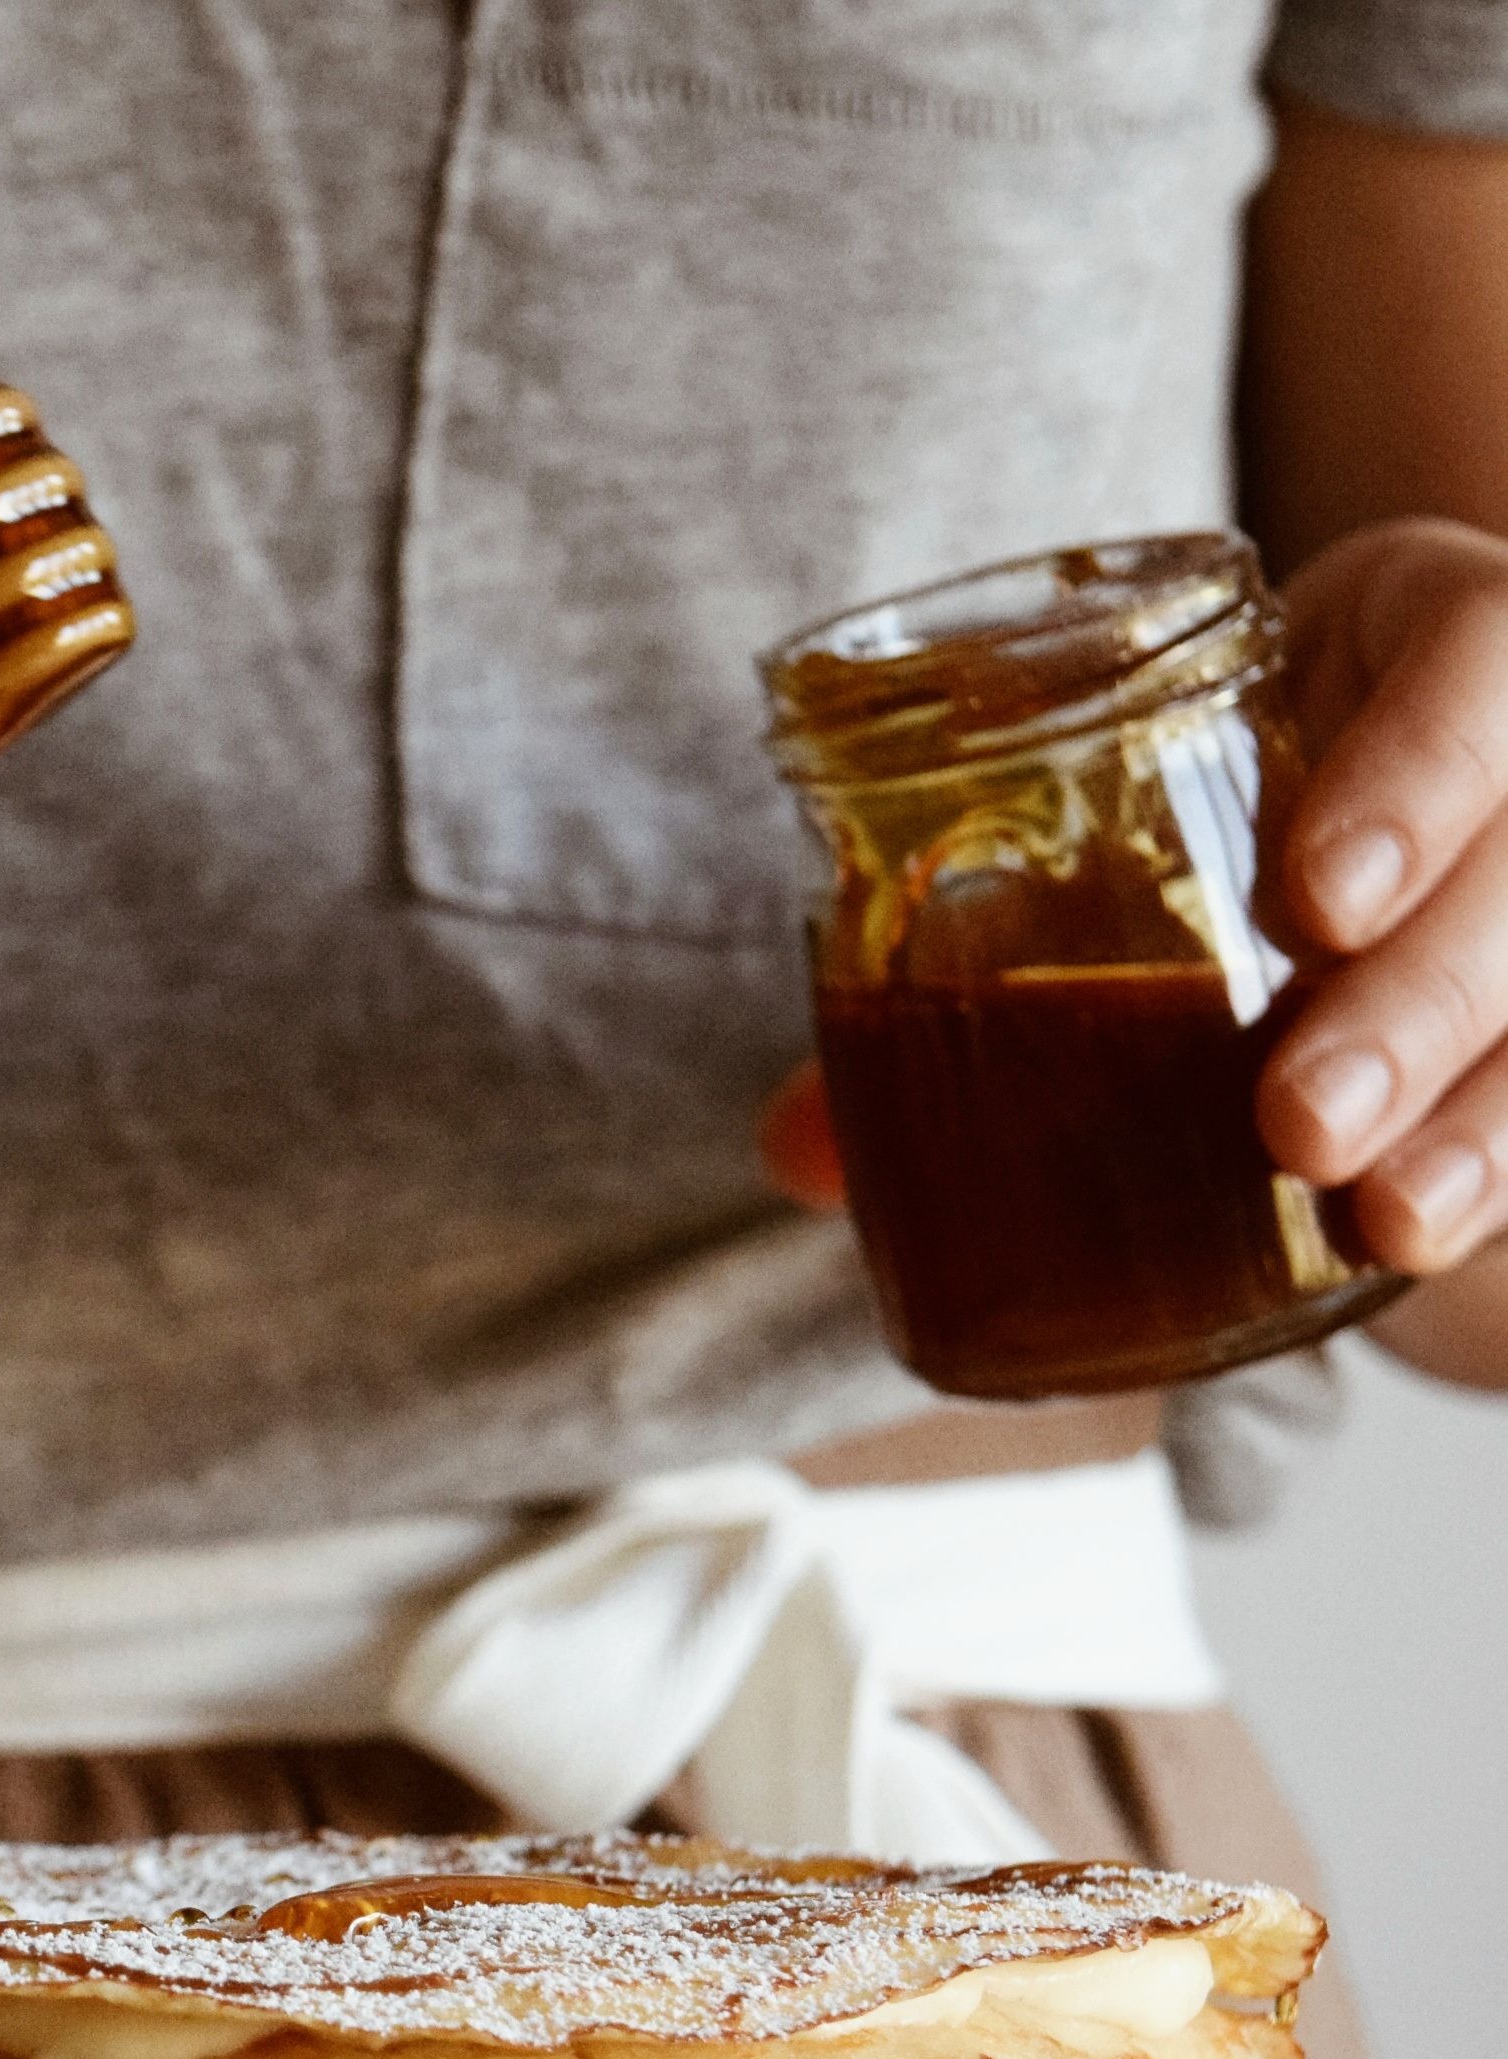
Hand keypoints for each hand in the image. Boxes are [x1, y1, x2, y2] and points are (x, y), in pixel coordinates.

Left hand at [755, 517, 1507, 1279]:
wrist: (1375, 874)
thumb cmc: (1222, 821)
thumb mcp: (1131, 834)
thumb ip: (976, 958)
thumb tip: (794, 1148)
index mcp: (1426, 643)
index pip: (1482, 658)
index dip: (1419, 773)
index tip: (1315, 900)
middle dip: (1425, 997)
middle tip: (1299, 1122)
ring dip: (1482, 1115)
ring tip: (1384, 1220)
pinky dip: (1499, 1168)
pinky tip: (1416, 1242)